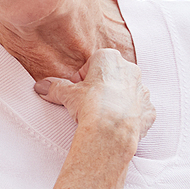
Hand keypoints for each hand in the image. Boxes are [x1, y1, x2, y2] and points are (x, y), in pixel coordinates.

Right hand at [35, 48, 155, 149]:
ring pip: (127, 92)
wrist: (112, 129)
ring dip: (116, 101)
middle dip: (101, 87)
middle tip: (87, 103)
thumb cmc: (91, 104)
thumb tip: (41, 86)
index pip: (94, 62)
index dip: (83, 77)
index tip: (77, 89)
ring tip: (101, 116)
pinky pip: (138, 110)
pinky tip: (116, 125)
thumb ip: (55, 87)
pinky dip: (129, 116)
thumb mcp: (67, 94)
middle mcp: (130, 70)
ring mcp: (142, 90)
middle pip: (113, 76)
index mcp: (110, 59)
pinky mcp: (149, 109)